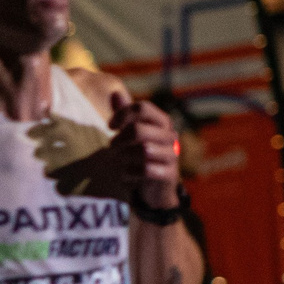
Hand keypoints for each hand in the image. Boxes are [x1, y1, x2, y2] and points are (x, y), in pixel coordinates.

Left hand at [107, 88, 182, 209]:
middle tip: (112, 147)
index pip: (143, 108)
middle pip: (138, 130)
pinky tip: (126, 175)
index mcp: (161, 122)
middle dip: (119, 139)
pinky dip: (130, 174)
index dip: (122, 115)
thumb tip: (115, 93)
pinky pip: (146, 170)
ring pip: (144, 150)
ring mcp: (172, 156)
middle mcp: (170, 136)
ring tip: (120, 161)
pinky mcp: (169, 174)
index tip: (110, 126)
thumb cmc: (139, 156)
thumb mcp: (131, 134)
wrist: (154, 190)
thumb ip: (125, 115)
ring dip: (124, 157)